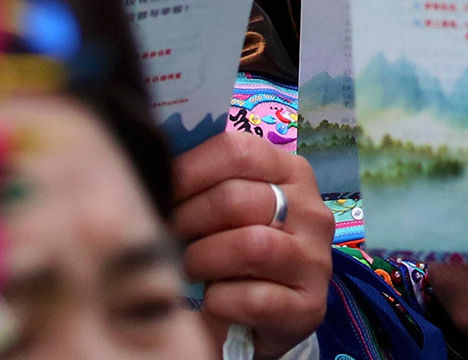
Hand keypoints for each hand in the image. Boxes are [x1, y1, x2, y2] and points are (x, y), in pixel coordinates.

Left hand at [171, 131, 335, 355]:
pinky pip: (254, 299)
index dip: (189, 170)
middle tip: (168, 235)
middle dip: (188, 220)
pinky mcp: (309, 306)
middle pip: (236, 199)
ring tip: (189, 268)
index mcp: (291, 172)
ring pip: (250, 246)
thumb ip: (205, 181)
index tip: (163, 191)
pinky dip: (220, 302)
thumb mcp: (230, 207)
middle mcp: (310, 210)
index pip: (238, 151)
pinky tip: (212, 302)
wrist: (269, 315)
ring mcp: (314, 260)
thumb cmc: (237, 248)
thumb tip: (153, 162)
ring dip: (203, 260)